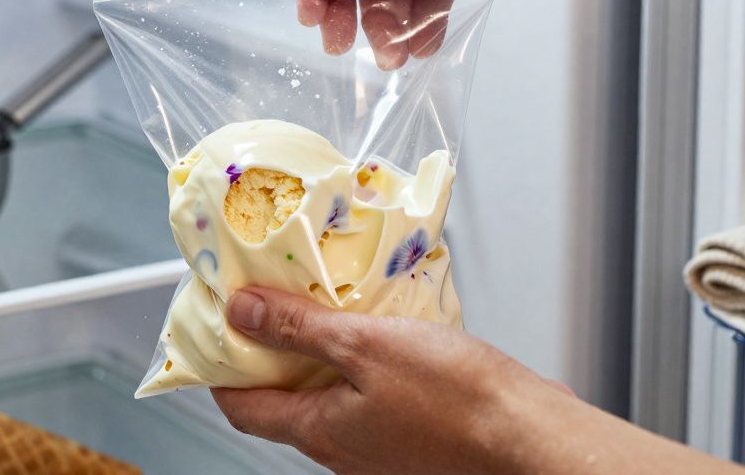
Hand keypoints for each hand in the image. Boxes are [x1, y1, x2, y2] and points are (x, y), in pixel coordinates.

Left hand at [210, 287, 572, 474]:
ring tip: (330, 300)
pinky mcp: (411, 433)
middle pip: (284, 397)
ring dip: (322, 348)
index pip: (242, 407)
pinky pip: (369, 394)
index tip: (216, 326)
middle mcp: (343, 447)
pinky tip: (381, 326)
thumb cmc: (459, 400)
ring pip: (330, 392)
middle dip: (273, 346)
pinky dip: (363, 358)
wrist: (528, 435)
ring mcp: (378, 445)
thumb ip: (298, 327)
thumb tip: (242, 312)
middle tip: (273, 297)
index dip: (220, 367)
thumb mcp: (365, 344)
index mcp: (320, 430)